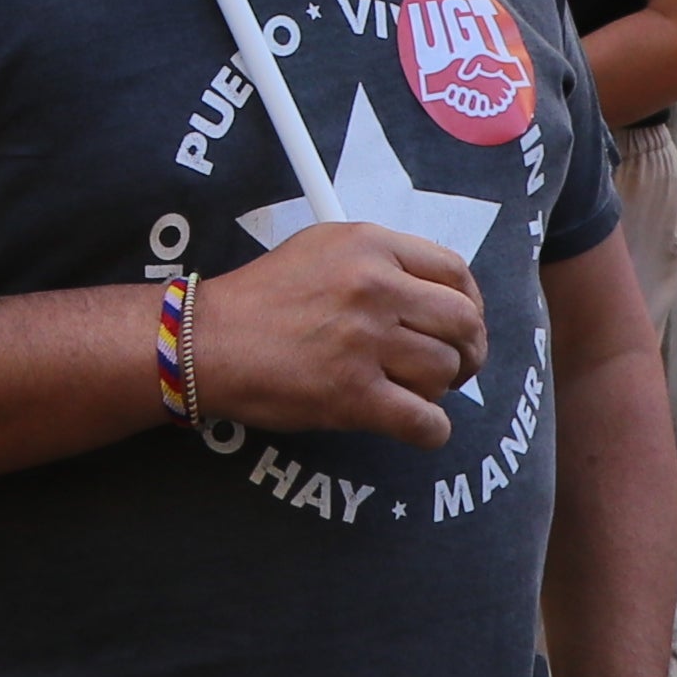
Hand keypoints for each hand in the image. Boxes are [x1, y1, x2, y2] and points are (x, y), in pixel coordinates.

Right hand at [185, 222, 483, 449]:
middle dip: (467, 352)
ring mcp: (364, 342)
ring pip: (445, 373)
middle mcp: (374, 287)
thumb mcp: (322, 248)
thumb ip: (381, 260)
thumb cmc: (261, 299)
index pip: (455, 272)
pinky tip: (413, 426)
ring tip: (407, 391)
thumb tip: (437, 291)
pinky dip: (430, 431)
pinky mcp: (353, 396)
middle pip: (462, 323)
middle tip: (453, 369)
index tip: (461, 325)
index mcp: (370, 245)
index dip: (470, 305)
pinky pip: (426, 422)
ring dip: (436, 390)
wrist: (206, 341)